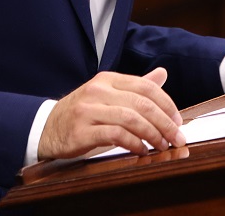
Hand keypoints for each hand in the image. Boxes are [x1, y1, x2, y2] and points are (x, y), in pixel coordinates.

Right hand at [37, 67, 185, 160]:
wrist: (46, 128)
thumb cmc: (82, 113)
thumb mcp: (108, 95)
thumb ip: (135, 86)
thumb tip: (162, 74)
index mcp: (108, 79)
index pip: (145, 86)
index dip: (167, 104)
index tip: (178, 120)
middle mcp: (98, 90)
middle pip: (142, 103)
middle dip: (165, 122)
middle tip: (177, 138)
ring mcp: (88, 109)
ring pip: (131, 118)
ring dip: (153, 134)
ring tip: (162, 145)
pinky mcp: (81, 130)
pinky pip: (116, 135)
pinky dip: (134, 143)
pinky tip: (141, 151)